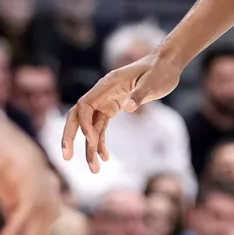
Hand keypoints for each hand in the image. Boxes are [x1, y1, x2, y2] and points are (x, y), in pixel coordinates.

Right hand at [63, 53, 182, 172]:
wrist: (167, 64)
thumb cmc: (161, 71)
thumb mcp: (154, 83)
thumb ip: (140, 94)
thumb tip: (128, 107)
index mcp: (107, 85)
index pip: (84, 105)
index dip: (84, 125)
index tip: (93, 142)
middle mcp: (102, 93)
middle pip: (78, 116)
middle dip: (70, 137)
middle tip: (66, 158)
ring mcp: (106, 100)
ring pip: (90, 126)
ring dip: (90, 147)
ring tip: (94, 170)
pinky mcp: (114, 106)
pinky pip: (102, 127)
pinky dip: (101, 142)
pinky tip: (105, 158)